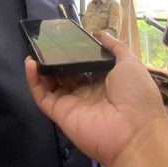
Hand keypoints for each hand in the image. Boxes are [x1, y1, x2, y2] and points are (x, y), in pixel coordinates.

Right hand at [25, 32, 167, 166]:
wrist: (135, 133)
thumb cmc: (136, 94)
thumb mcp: (130, 63)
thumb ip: (115, 47)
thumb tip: (100, 33)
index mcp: (106, 80)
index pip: (85, 64)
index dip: (76, 52)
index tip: (66, 37)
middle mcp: (88, 91)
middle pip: (67, 72)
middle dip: (57, 58)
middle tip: (47, 41)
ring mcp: (73, 103)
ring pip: (52, 83)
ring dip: (43, 67)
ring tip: (35, 49)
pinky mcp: (60, 113)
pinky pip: (43, 96)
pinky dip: (34, 81)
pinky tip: (30, 63)